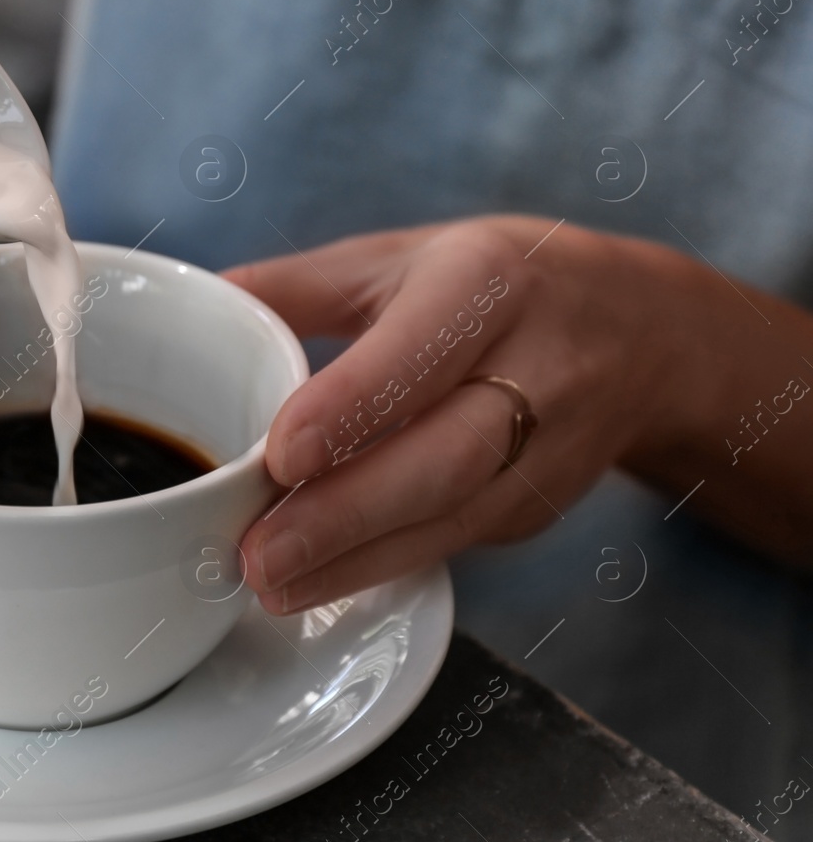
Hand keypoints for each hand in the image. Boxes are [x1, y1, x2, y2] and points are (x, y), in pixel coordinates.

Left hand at [222, 217, 688, 613]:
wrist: (642, 332)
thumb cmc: (494, 283)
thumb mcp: (399, 257)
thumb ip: (297, 286)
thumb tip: (200, 304)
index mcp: (487, 283)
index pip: (421, 352)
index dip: (353, 407)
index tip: (281, 453)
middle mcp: (534, 367)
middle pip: (443, 457)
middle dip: (345, 514)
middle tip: (256, 554)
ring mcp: (548, 449)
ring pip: (452, 517)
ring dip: (356, 561)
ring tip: (269, 585)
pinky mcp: (536, 506)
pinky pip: (456, 542)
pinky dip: (383, 567)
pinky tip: (317, 583)